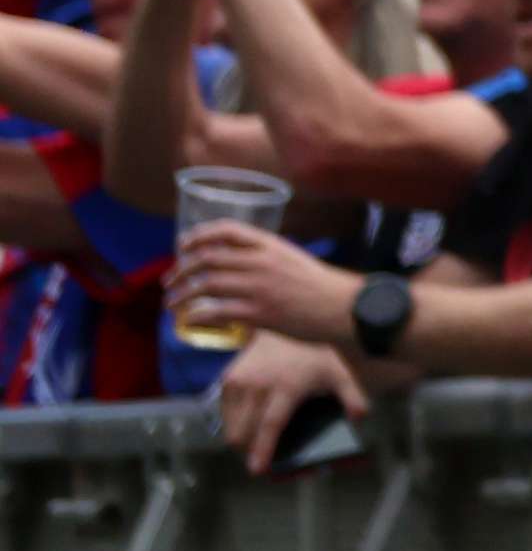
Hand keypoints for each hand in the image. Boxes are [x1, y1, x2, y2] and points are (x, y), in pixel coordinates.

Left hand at [172, 221, 363, 347]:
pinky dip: (196, 315)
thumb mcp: (292, 259)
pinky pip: (216, 312)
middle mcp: (261, 262)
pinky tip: (188, 319)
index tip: (183, 245)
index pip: (227, 230)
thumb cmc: (318, 286)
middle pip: (208, 259)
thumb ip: (264, 258)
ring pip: (206, 285)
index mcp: (270, 245)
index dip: (199, 235)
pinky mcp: (258, 313)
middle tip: (170, 282)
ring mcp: (258, 288)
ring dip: (182, 294)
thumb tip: (233, 264)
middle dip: (182, 270)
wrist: (342, 308)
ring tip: (173, 303)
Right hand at [213, 332, 368, 475]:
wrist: (288, 321)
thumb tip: (359, 417)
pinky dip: (234, 420)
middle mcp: (258, 385)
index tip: (257, 470)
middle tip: (262, 454)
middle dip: (250, 449)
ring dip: (241, 436)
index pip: (271, 425)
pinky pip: (224, 411)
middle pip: (244, 432)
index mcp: (286, 387)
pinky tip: (250, 419)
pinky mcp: (227, 377)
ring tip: (256, 438)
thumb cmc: (316, 353)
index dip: (263, 450)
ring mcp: (239, 381)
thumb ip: (352, 397)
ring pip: (231, 426)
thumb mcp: (340, 373)